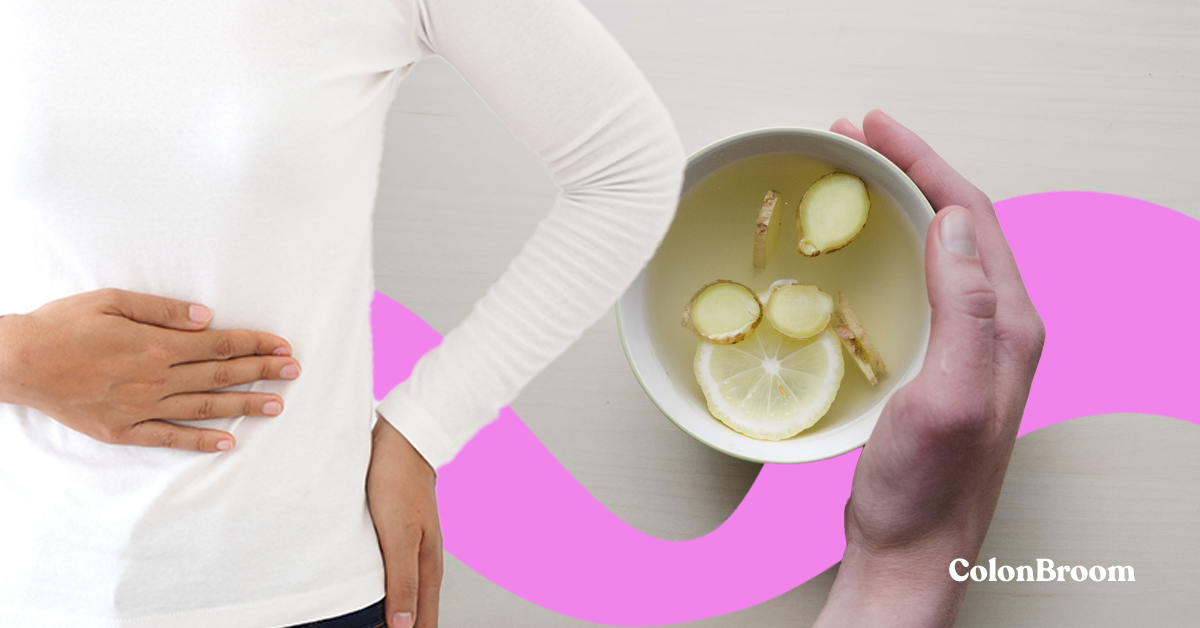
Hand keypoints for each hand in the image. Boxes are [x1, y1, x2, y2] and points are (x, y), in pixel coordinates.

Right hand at [0, 287, 299, 451]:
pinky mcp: (123, 430)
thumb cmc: (65, 325)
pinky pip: (169, 437)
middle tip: (294, 372)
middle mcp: (155, 378)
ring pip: (203, 407)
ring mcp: (140, 407)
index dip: (255, 344)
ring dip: (243, 406)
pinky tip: (228, 442)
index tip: (282, 346)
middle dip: (261, 372)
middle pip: (220, 374)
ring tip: (277, 405)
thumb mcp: (114, 301)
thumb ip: (164, 311)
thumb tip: (208, 317)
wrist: (20, 361)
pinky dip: (200, 440)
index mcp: (156, 344)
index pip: (220, 344)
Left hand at [367, 416, 442, 627]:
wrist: (399, 440)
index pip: (425, 623)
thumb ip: (403, 583)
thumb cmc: (399, 482)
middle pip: (417, 613)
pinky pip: (392, 575)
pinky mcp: (395, 537)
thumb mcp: (399, 537)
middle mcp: (423, 562)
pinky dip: (384, 592)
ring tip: (374, 625)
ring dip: (393, 615)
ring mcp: (410, 549)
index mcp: (428, 568)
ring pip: (404, 595)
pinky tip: (368, 594)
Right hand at [812, 111, 1045, 626]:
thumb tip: (953, 222)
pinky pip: (923, 281)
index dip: (924, 161)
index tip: (872, 128)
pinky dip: (893, 244)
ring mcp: (970, 345)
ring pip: (941, 248)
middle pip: (960, 222)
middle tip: (855, 138)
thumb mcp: (948, 396)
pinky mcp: (939, 362)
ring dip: (903, 201)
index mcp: (1009, 326)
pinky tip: (866, 246)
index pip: (971, 216)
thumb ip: (964, 310)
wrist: (911, 550)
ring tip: (857, 174)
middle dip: (911, 168)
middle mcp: (998, 329)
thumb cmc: (926, 488)